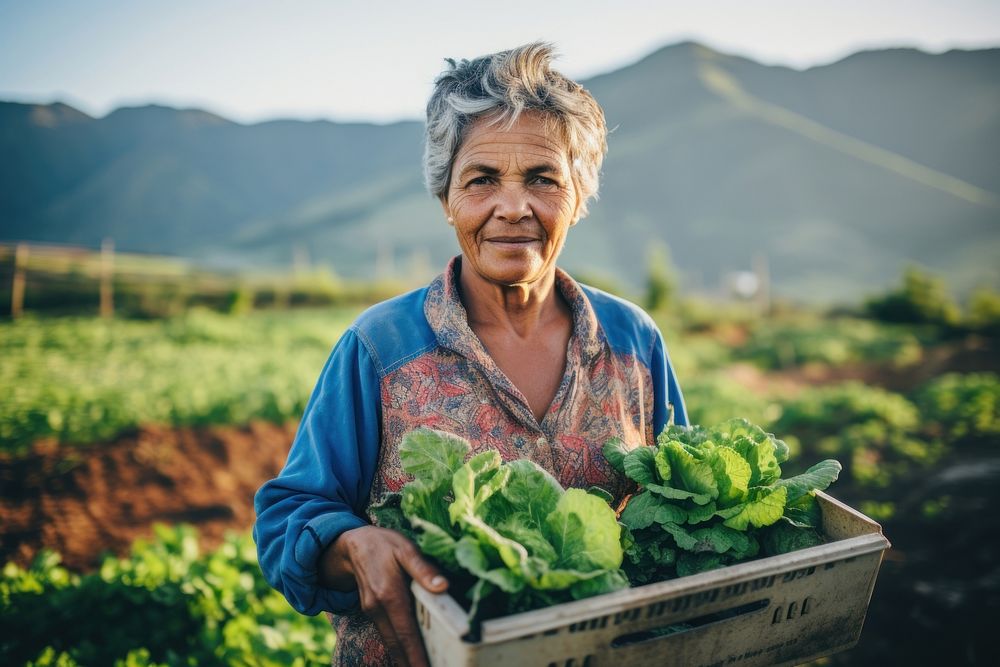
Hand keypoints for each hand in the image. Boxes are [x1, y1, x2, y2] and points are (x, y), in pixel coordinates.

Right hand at [320, 525, 447, 666]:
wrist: (352, 543)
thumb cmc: (384, 544)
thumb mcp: (406, 549)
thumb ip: (423, 569)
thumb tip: (443, 586)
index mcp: (390, 595)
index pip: (407, 634)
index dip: (418, 656)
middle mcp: (379, 608)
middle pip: (398, 646)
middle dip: (411, 663)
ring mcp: (373, 612)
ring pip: (391, 643)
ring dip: (405, 659)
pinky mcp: (371, 612)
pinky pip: (387, 634)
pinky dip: (399, 648)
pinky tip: (410, 655)